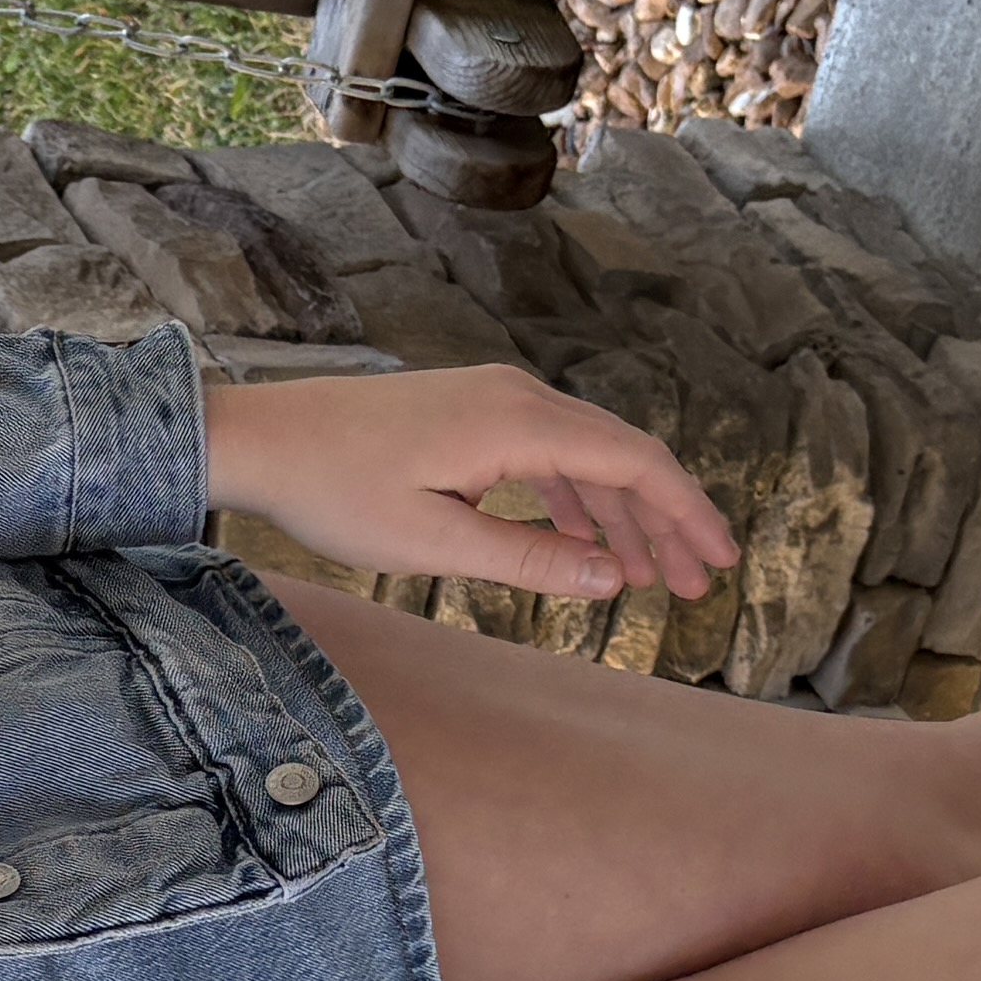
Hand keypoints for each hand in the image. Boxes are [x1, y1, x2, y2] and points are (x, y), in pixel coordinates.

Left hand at [202, 361, 735, 609]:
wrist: (264, 439)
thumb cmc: (335, 491)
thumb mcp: (435, 544)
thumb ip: (529, 559)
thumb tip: (610, 579)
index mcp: (518, 423)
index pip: (633, 463)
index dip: (684, 513)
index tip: (716, 561)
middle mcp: (518, 397)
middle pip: (622, 457)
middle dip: (665, 522)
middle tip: (697, 583)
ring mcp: (495, 400)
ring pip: (587, 456)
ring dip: (621, 516)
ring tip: (649, 578)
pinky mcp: (472, 413)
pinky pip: (548, 454)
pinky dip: (576, 499)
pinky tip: (586, 542)